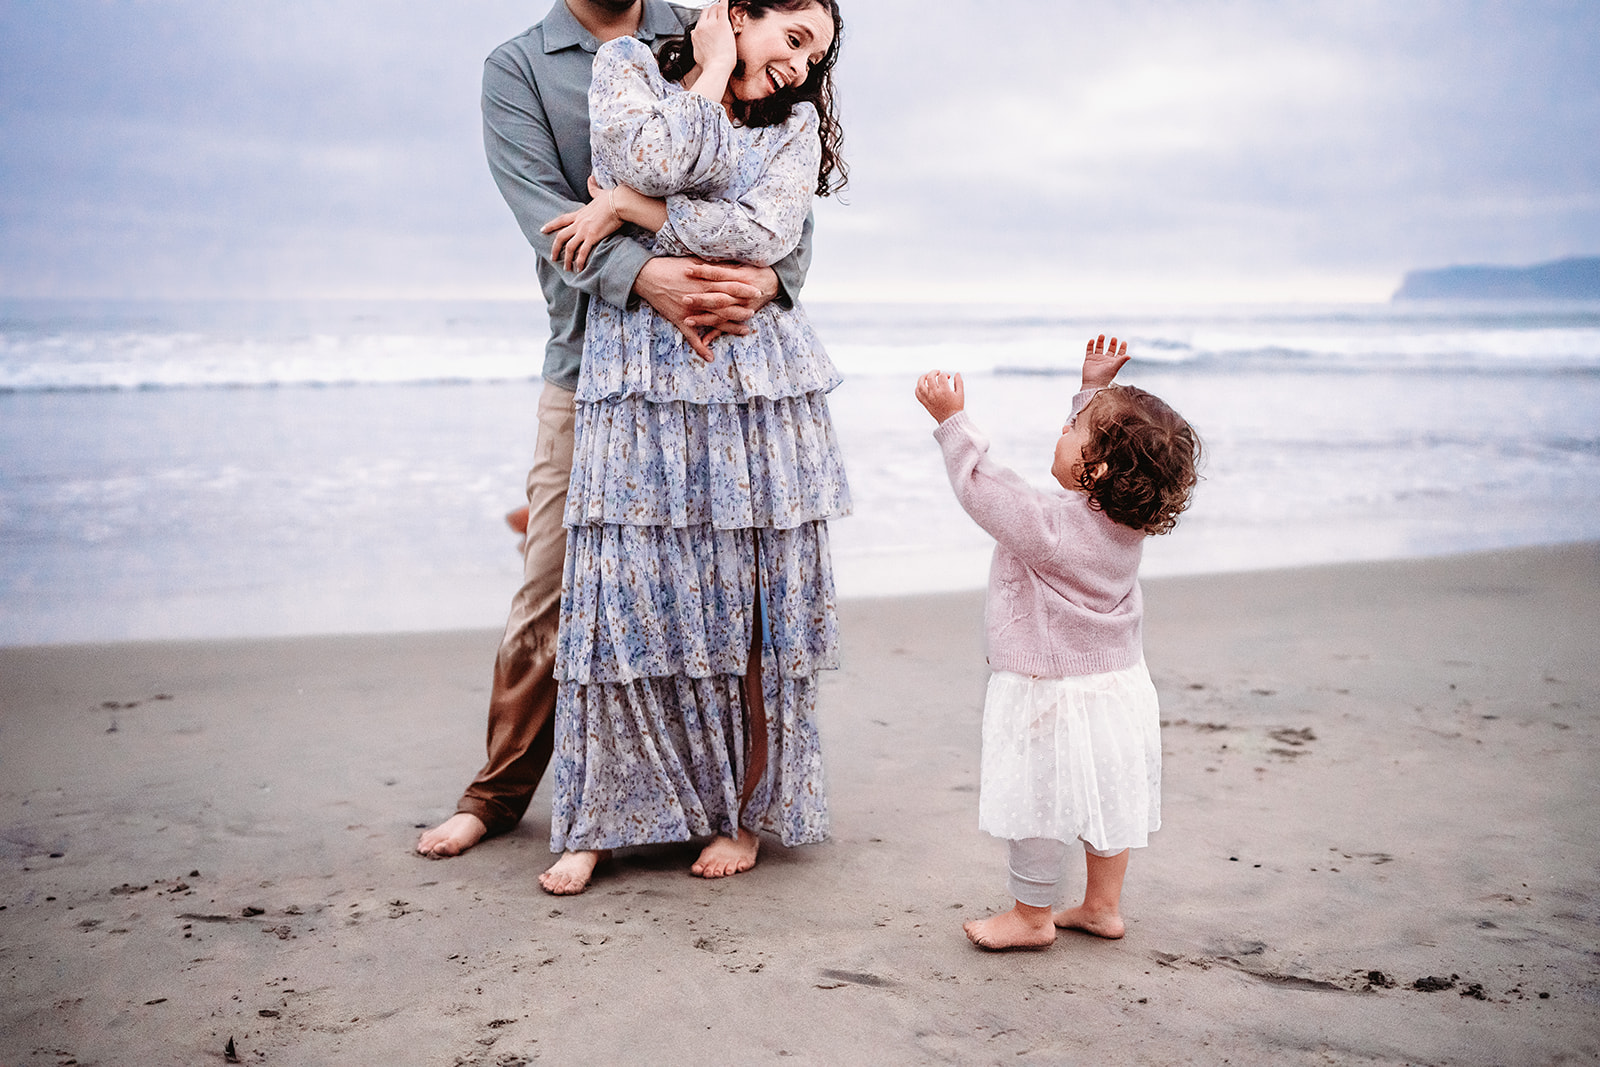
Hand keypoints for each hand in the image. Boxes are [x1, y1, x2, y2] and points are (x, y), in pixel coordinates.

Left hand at [541, 180, 620, 272]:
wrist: (619, 202)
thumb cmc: (612, 197)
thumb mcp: (599, 192)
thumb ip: (593, 188)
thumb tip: (591, 178)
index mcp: (579, 213)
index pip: (561, 220)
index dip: (551, 226)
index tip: (542, 230)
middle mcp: (578, 223)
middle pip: (560, 236)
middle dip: (555, 248)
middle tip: (553, 258)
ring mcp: (584, 230)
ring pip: (569, 247)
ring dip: (566, 259)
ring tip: (567, 268)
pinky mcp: (592, 237)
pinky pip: (582, 252)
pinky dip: (579, 262)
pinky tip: (579, 269)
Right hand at [634, 258, 773, 361]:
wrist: (647, 276)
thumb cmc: (669, 266)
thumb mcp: (692, 261)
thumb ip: (709, 267)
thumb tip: (724, 264)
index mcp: (704, 281)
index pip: (729, 286)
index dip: (744, 289)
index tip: (756, 291)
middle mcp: (700, 297)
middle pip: (726, 305)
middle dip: (742, 309)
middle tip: (755, 311)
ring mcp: (691, 311)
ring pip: (714, 322)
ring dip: (731, 328)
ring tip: (745, 331)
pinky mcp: (680, 320)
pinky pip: (692, 337)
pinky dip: (701, 348)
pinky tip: (710, 357)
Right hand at [691, 1, 738, 79]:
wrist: (716, 67)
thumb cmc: (709, 64)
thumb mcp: (697, 53)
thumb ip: (696, 42)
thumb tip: (694, 37)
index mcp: (696, 33)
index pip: (700, 20)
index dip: (706, 19)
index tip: (711, 20)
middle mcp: (702, 27)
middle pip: (706, 11)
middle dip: (712, 11)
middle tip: (719, 14)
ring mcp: (711, 24)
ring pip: (713, 8)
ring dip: (718, 8)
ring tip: (723, 10)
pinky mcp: (722, 24)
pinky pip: (722, 7)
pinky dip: (724, 2)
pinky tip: (725, 0)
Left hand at [915, 370, 964, 422]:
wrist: (950, 420)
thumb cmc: (956, 407)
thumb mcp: (960, 394)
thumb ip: (959, 382)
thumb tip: (957, 373)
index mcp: (944, 391)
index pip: (942, 376)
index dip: (945, 374)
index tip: (948, 377)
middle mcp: (935, 394)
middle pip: (930, 378)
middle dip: (934, 372)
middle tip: (938, 373)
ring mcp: (928, 398)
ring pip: (920, 384)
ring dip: (923, 378)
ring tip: (927, 376)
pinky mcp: (925, 403)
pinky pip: (917, 393)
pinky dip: (918, 388)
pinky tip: (923, 385)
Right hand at [1082, 334, 1129, 389]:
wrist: (1092, 383)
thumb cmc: (1105, 377)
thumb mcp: (1114, 367)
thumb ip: (1121, 360)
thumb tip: (1130, 356)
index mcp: (1113, 362)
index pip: (1119, 353)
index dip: (1122, 348)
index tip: (1124, 342)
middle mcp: (1106, 360)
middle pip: (1110, 349)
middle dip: (1112, 343)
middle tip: (1114, 338)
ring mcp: (1097, 359)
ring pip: (1099, 348)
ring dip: (1100, 341)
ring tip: (1102, 335)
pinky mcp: (1089, 359)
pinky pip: (1089, 350)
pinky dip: (1090, 345)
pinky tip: (1092, 340)